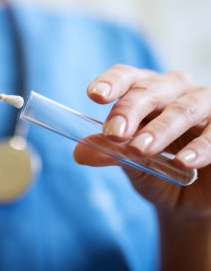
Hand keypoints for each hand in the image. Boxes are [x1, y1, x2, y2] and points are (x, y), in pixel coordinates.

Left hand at [74, 64, 210, 217]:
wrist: (193, 200)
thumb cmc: (158, 172)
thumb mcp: (131, 164)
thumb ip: (109, 153)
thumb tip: (79, 152)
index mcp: (145, 92)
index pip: (126, 77)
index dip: (111, 83)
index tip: (94, 95)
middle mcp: (174, 91)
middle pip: (149, 89)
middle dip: (129, 110)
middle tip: (114, 134)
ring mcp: (205, 105)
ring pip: (184, 108)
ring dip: (161, 129)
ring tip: (140, 149)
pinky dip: (201, 147)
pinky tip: (184, 162)